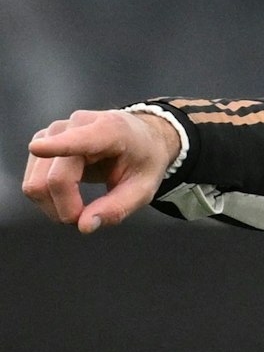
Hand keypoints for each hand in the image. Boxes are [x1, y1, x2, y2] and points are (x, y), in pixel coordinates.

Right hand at [21, 108, 178, 231]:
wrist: (138, 138)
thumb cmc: (143, 160)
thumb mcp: (144, 188)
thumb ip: (117, 208)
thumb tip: (84, 226)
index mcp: (110, 130)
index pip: (79, 140)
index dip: (57, 146)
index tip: (37, 148)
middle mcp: (75, 125)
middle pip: (56, 179)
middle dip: (67, 209)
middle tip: (88, 219)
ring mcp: (53, 132)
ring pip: (36, 183)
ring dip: (54, 207)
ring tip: (81, 209)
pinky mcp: (41, 141)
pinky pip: (32, 181)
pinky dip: (48, 199)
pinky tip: (69, 197)